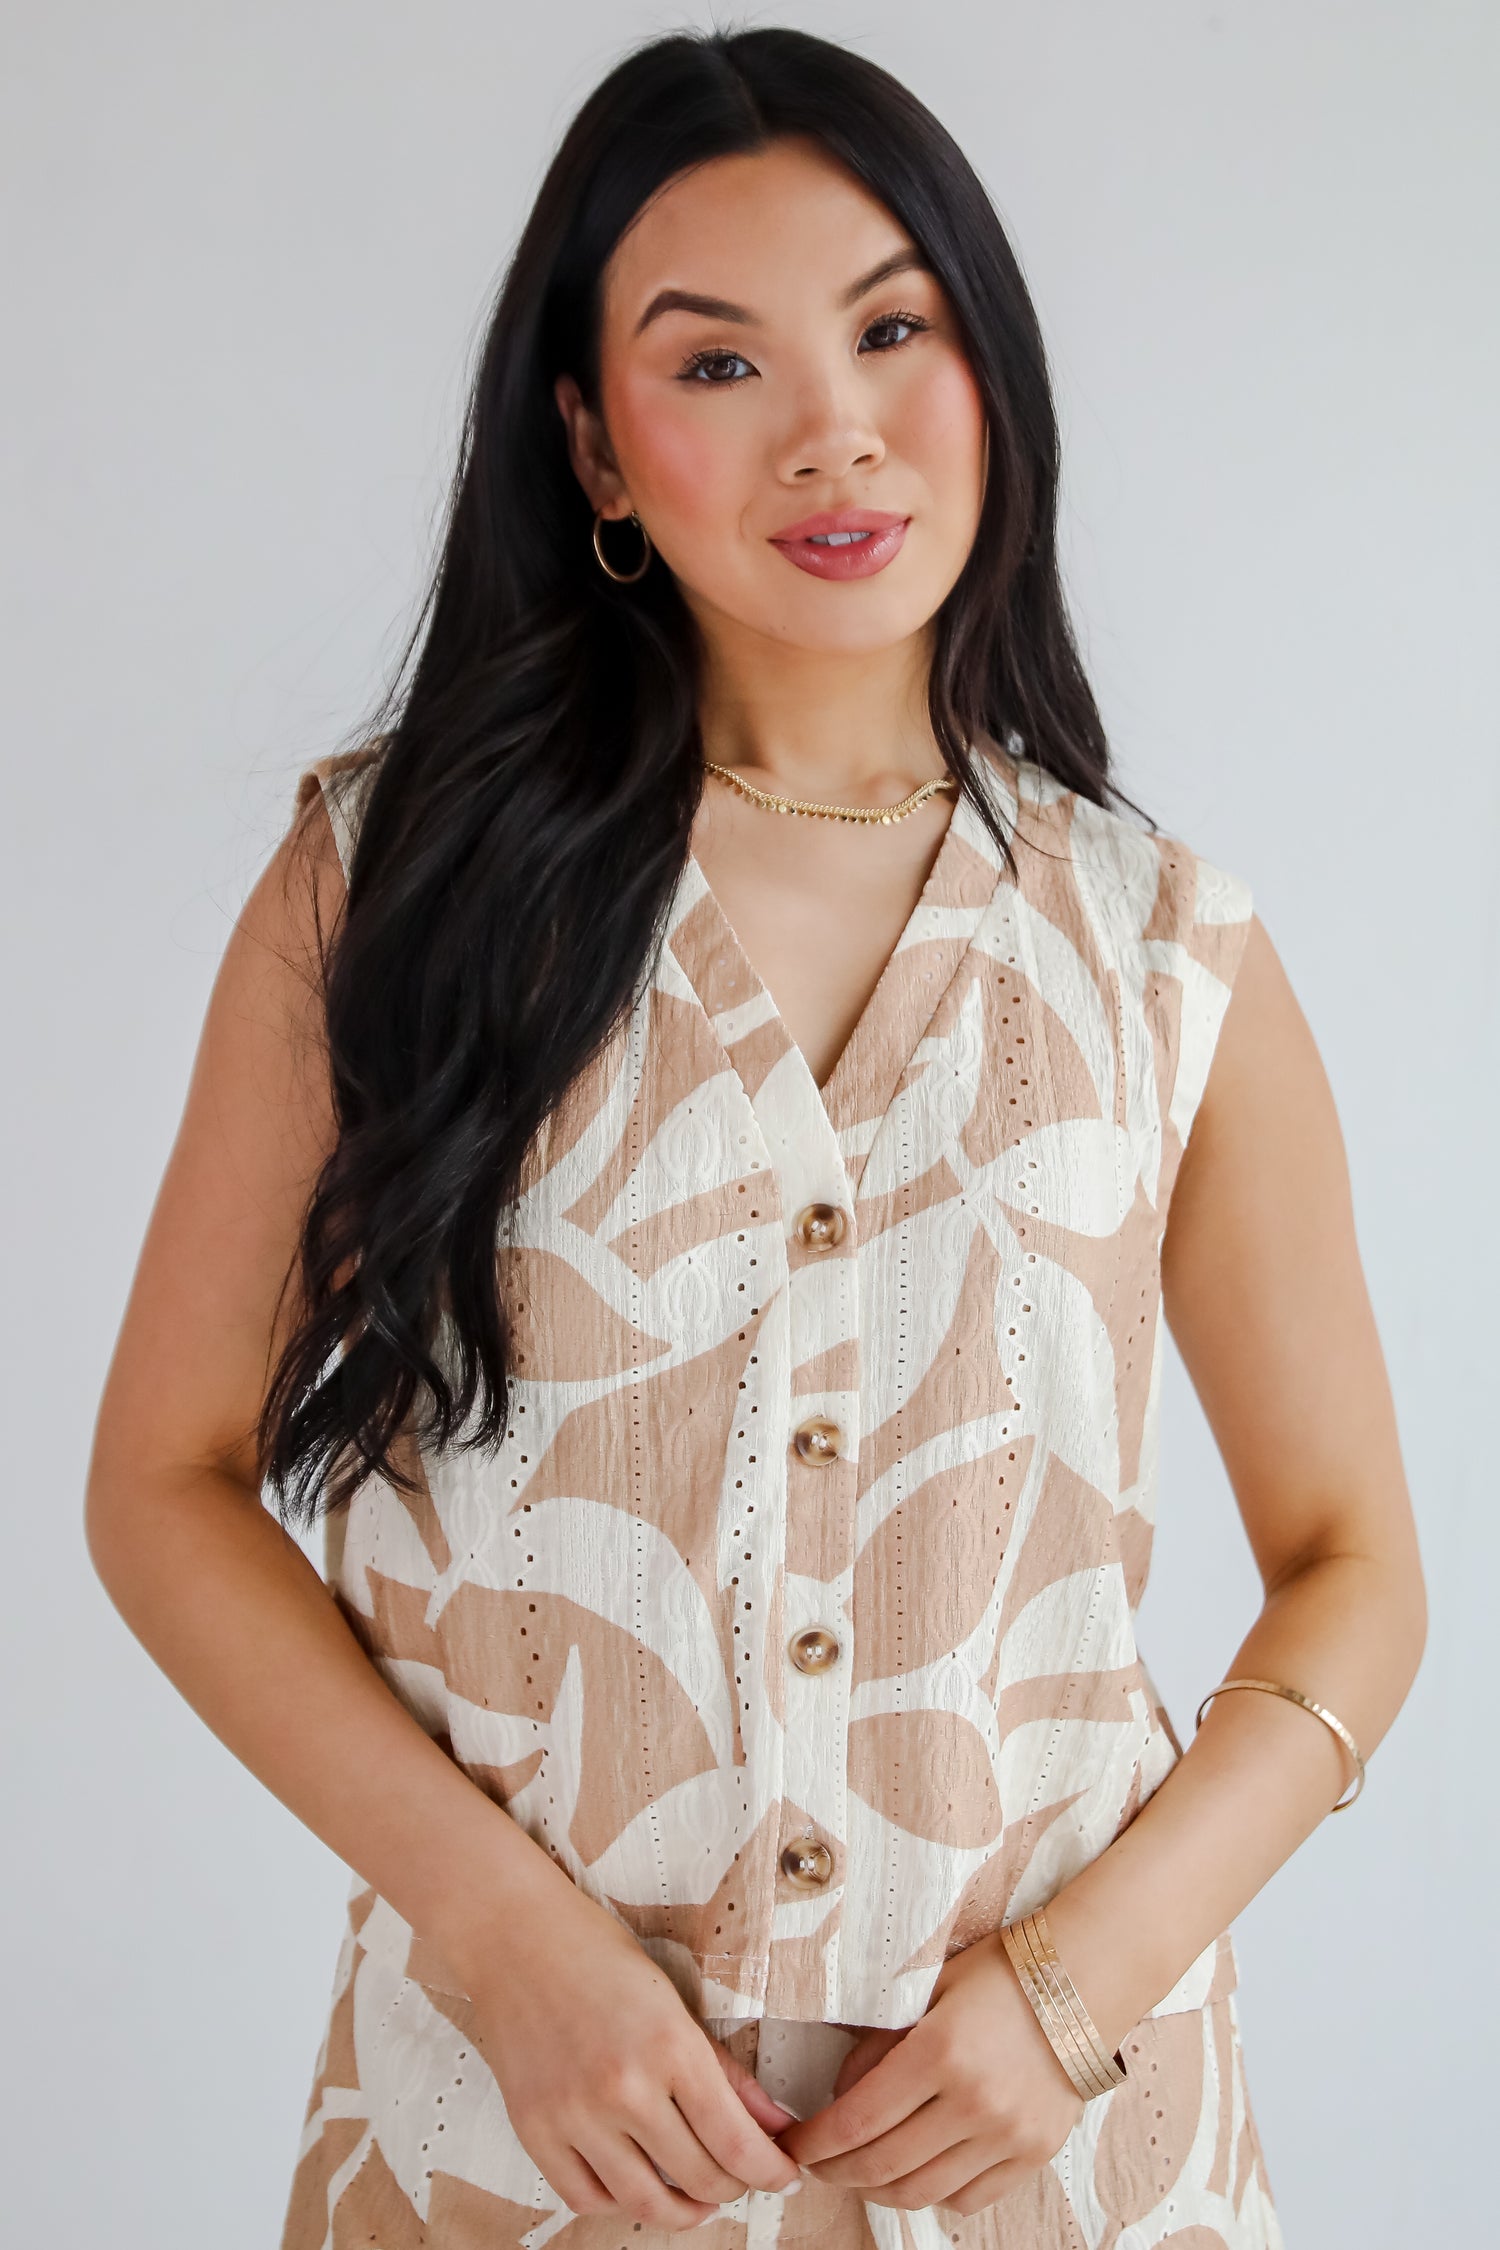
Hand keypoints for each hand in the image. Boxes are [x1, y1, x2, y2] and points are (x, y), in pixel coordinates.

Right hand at [462, 1876, 803, 2229]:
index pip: (736, 2142)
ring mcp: (574, 2114)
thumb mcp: (674, 2000)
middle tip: (744, 2176)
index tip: (784, 2176)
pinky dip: (619, 2203)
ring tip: (699, 2198)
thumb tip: (773, 2123)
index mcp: (669, 2045)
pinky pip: (585, 2198)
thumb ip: (723, 2069)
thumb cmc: (597, 1954)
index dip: (770, 2172)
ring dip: (684, 2210)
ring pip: (645, 2202)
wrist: (514, 1936)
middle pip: (699, 2178)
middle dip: (736, 2187)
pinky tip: (638, 2184)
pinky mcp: (534, 2129)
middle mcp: (623, 2087)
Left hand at [773, 1935, 1085, 2217]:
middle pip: (883, 2164)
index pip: (857, 2119)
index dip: (815, 2142)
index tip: (793, 2147)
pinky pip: (967, 2198)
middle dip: (836, 2171)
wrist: (1082, 1982)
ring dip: (878, 2190)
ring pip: (922, 2191)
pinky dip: (933, 2195)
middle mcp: (974, 2101)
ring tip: (858, 2173)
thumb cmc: (999, 1975)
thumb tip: (840, 2094)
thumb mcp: (927, 1989)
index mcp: (940, 2051)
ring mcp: (1007, 2134)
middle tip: (816, 2164)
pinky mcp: (1033, 2154)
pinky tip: (916, 2173)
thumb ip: (879, 2042)